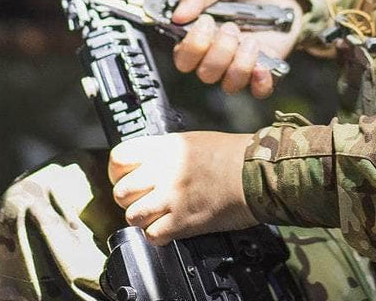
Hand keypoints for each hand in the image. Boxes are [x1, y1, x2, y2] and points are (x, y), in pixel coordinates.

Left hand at [108, 132, 255, 243]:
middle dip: (131, 199)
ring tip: (160, 213)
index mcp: (166, 147)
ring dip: (144, 218)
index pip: (119, 159)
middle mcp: (165, 170)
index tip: (126, 177)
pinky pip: (152, 235)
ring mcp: (172, 196)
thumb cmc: (232, 155)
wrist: (257, 172)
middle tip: (146, 198)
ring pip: (133, 215)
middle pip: (121, 192)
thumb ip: (165, 152)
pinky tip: (171, 224)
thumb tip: (143, 166)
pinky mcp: (182, 221)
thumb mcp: (193, 140)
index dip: (118, 172)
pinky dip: (158, 234)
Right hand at [171, 0, 302, 98]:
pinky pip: (258, 91)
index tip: (206, 22)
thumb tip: (177, 16)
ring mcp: (239, 66)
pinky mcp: (263, 72)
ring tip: (251, 39)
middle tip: (231, 28)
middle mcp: (215, 56)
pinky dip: (260, 82)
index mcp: (198, 37)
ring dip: (240, 62)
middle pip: (205, 74)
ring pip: (230, 83)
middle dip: (219, 52)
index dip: (192, 46)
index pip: (183, 58)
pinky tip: (263, 65)